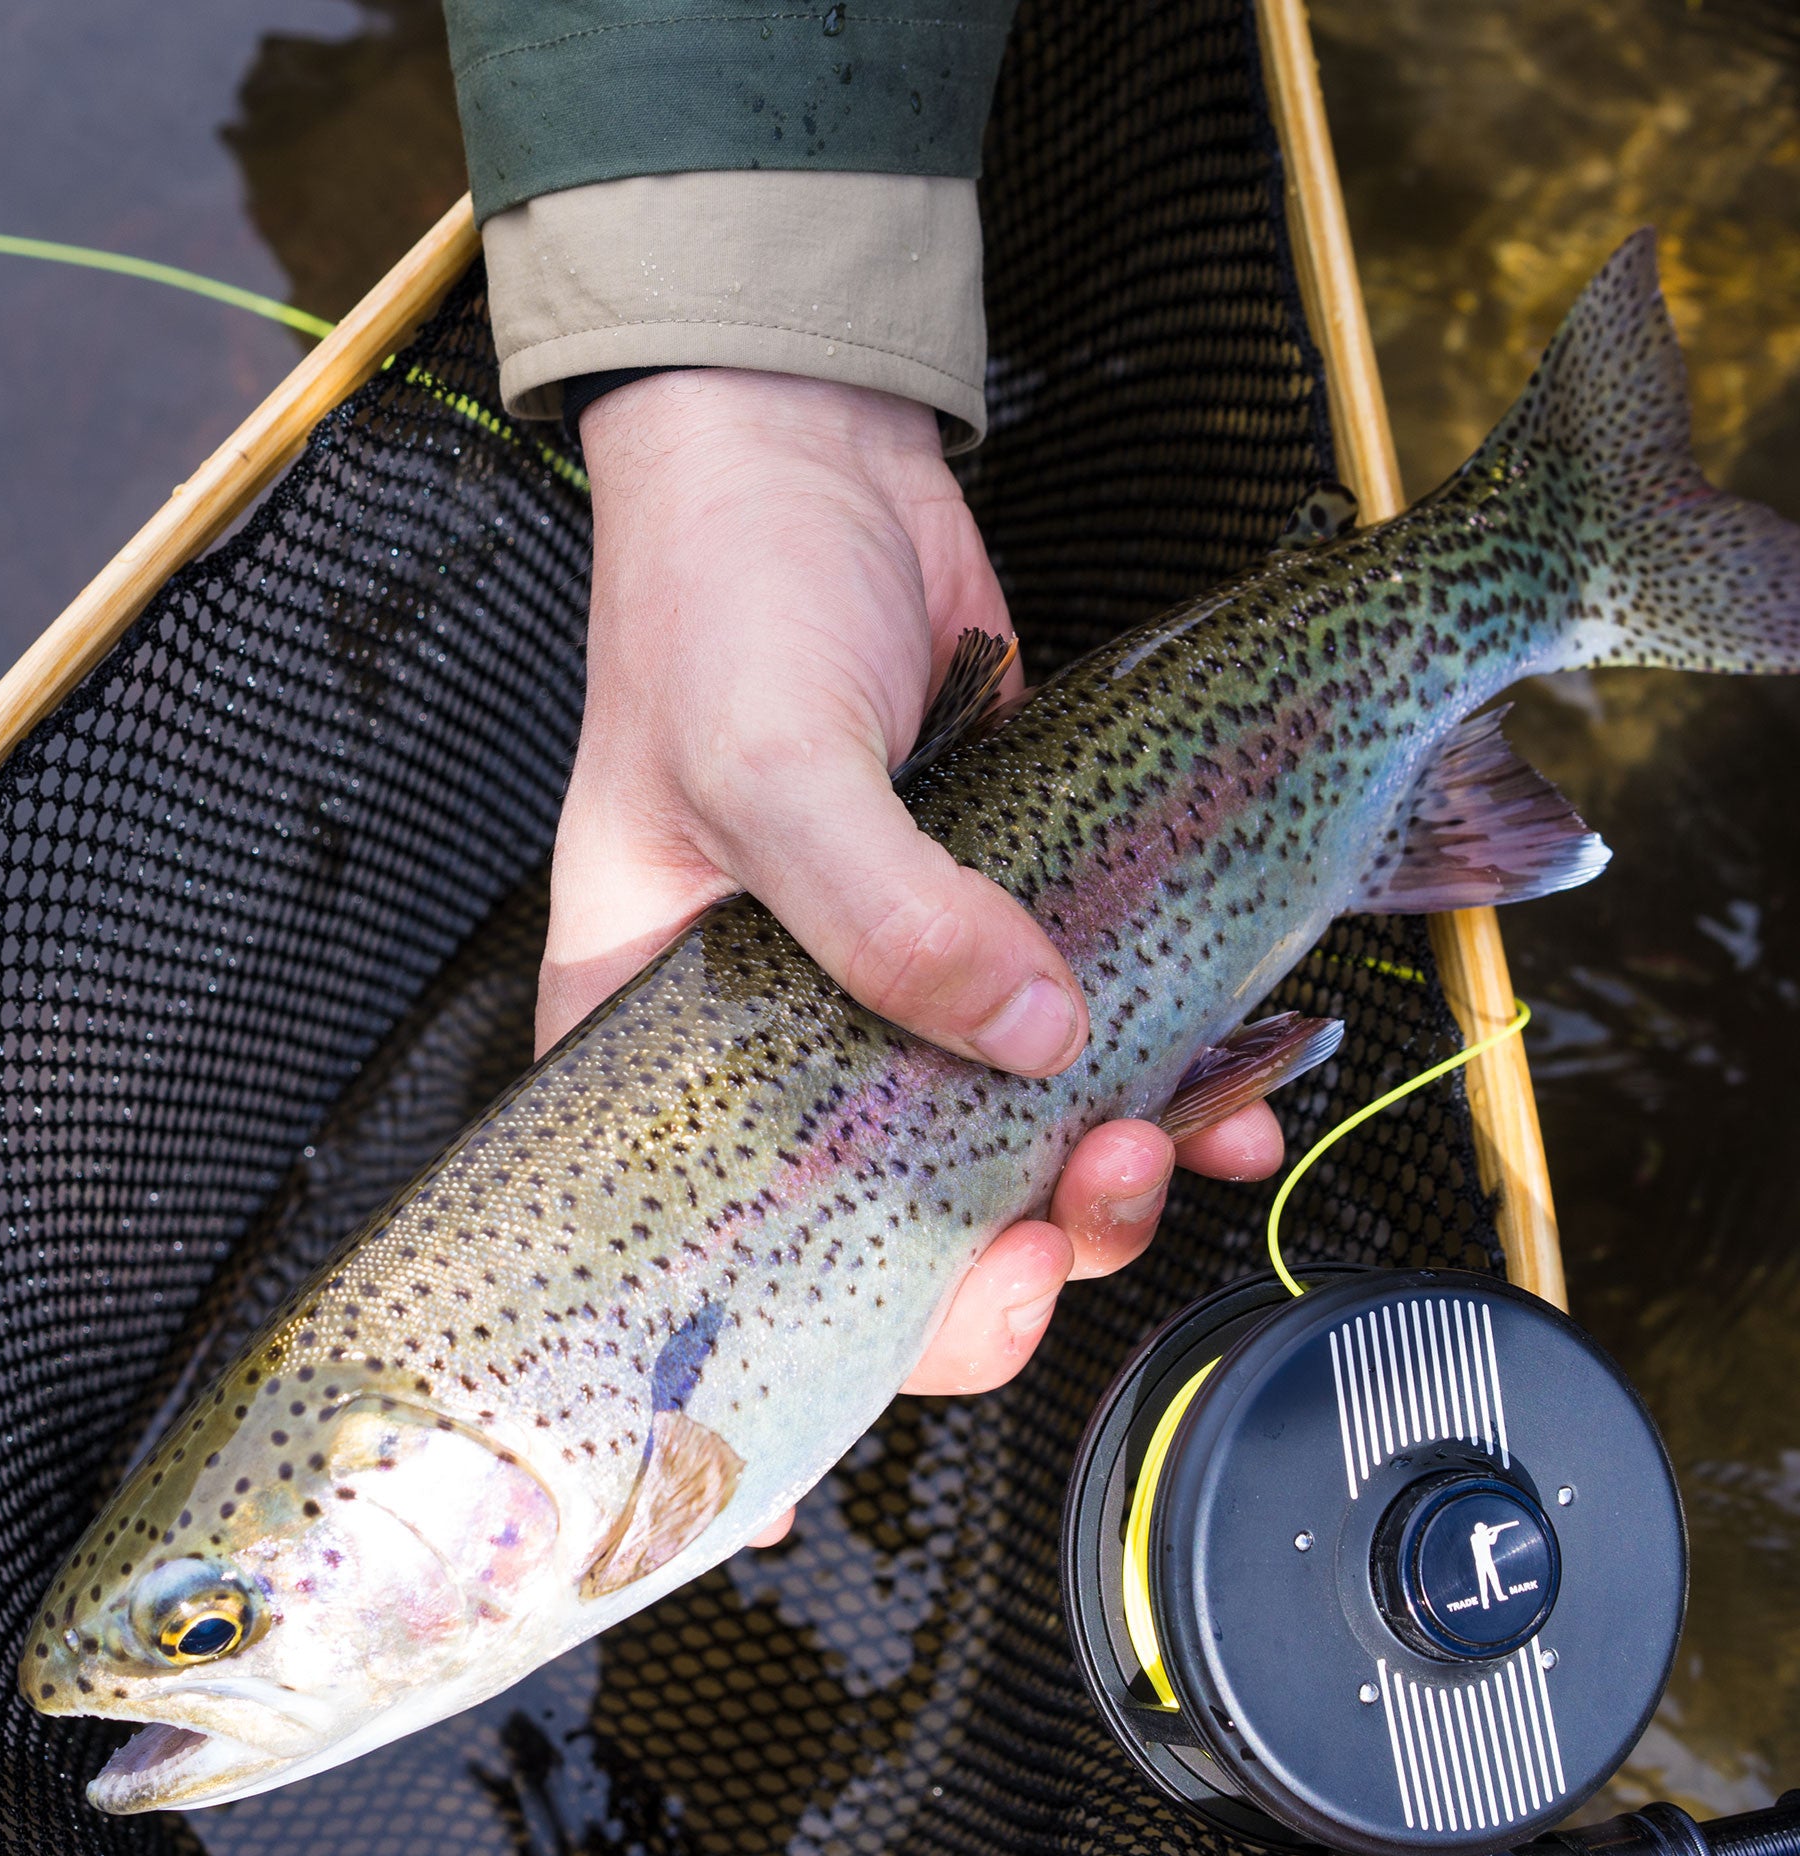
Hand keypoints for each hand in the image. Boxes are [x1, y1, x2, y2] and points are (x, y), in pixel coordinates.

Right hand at [557, 370, 1280, 1540]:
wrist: (801, 461)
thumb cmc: (715, 606)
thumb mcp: (768, 764)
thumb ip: (889, 914)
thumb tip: (1043, 1046)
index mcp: (669, 1046)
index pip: (736, 1250)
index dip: (838, 1335)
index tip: (945, 1338)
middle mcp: (781, 1045)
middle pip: (898, 1219)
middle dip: (1017, 1245)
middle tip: (1102, 1191)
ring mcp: (897, 988)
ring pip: (1009, 1144)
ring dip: (1113, 1170)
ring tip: (1189, 1132)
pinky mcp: (1001, 921)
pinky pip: (1087, 1039)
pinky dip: (1172, 1071)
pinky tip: (1241, 1077)